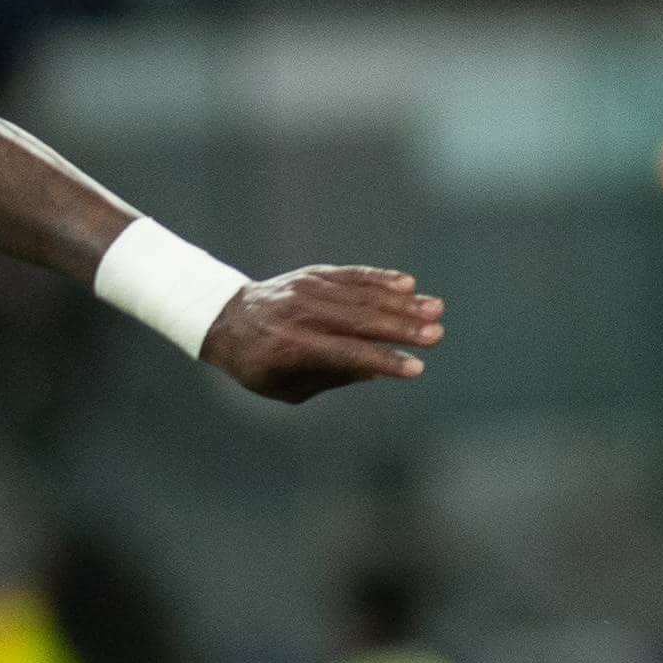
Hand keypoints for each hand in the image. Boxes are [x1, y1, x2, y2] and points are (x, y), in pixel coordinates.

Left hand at [198, 266, 443, 402]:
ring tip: (436, 309)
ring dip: (401, 302)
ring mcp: (307, 290)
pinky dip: (379, 279)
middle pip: (359, 320)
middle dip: (401, 328)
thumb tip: (378, 369)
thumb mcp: (286, 386)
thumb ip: (332, 377)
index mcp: (292, 347)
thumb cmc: (259, 364)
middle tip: (437, 335)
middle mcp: (301, 315)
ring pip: (360, 294)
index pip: (346, 354)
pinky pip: (351, 275)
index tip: (416, 368)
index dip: (383, 360)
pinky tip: (408, 284)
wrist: (225, 320)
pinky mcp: (313, 275)